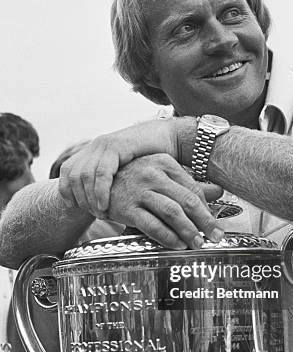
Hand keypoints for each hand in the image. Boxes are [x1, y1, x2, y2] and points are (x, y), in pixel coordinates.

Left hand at [58, 119, 185, 216]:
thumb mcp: (124, 169)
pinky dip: (101, 191)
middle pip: (73, 175)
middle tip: (92, 214)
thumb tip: (97, 201)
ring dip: (89, 198)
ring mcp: (105, 144)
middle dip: (79, 198)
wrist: (169, 138)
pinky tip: (105, 205)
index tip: (72, 207)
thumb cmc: (150, 158)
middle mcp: (96, 146)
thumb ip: (111, 179)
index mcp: (94, 150)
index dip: (65, 190)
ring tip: (100, 214)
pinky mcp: (117, 146)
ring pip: (84, 175)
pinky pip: (102, 172)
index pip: (67, 170)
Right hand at [105, 154, 223, 248]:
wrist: (97, 185)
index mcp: (164, 162)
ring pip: (172, 212)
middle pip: (186, 200)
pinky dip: (167, 237)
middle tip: (216, 237)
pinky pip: (152, 225)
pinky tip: (177, 245)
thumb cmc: (135, 181)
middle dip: (204, 221)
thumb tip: (219, 191)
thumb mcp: (162, 176)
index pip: (193, 187)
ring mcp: (139, 190)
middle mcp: (153, 173)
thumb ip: (189, 184)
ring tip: (198, 244)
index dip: (207, 209)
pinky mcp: (127, 207)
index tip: (216, 225)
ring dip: (188, 231)